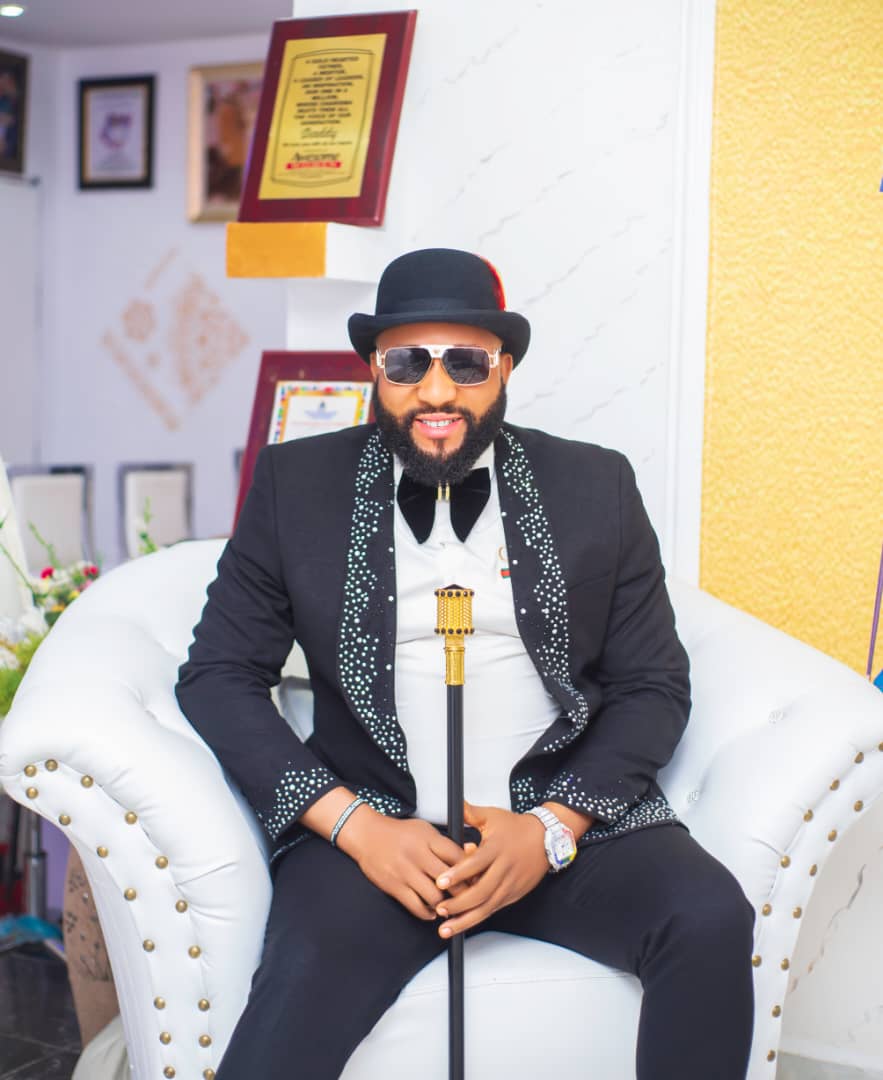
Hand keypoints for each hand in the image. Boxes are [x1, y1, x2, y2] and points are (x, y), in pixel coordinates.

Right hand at [337, 808, 472, 921]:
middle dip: (463, 893)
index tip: (477, 878)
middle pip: (450, 880)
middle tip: (469, 898)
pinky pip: (416, 906)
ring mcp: (405, 872)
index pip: (457, 857)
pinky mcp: (394, 886)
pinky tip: (432, 912)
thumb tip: (470, 852)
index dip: (471, 871)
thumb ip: (445, 843)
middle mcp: (418, 855)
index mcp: (428, 839)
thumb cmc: (398, 832)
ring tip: (451, 908)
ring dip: (445, 906)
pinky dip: (427, 913)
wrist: (366, 835)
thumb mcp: (425, 829)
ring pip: (435, 897)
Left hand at [433, 801, 548, 937]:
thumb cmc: (516, 828)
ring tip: (447, 928)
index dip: (458, 874)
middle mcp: (504, 868)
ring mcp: (511, 884)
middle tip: (440, 908)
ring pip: (488, 906)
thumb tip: (455, 804)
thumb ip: (471, 813)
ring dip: (467, 919)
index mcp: (497, 848)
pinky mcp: (514, 894)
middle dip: (459, 904)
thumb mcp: (493, 816)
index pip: (476, 863)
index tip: (440, 882)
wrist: (546, 838)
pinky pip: (494, 908)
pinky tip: (463, 924)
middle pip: (481, 891)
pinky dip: (478, 917)